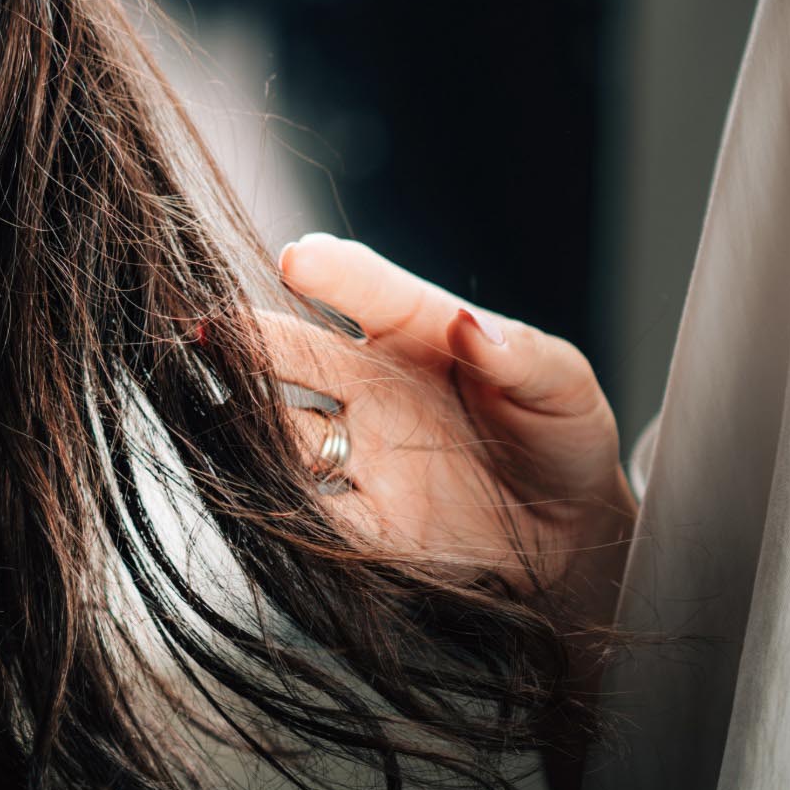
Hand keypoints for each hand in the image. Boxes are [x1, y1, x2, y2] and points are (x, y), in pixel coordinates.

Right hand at [259, 234, 636, 613]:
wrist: (569, 531)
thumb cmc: (562, 436)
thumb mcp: (566, 389)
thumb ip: (526, 359)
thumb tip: (475, 327)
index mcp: (416, 331)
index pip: (368, 290)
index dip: (334, 272)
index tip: (301, 259)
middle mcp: (370, 384)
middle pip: (297, 353)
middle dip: (254, 338)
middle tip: (220, 327)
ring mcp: (361, 450)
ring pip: (287, 429)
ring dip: (254, 422)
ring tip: (227, 412)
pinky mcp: (366, 521)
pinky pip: (313, 511)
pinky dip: (284, 502)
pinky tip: (260, 489)